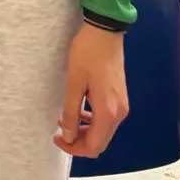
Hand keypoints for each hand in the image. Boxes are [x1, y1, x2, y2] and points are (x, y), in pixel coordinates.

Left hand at [54, 21, 127, 157]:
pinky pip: (106, 118)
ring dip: (84, 131)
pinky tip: (78, 110)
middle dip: (79, 142)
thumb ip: (71, 112)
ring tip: (65, 120)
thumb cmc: (87, 53)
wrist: (105, 31)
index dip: (74, 148)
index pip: (94, 146)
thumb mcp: (74, 82)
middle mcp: (120, 113)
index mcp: (108, 112)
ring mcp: (122, 105)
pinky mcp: (120, 97)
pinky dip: (92, 120)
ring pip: (103, 131)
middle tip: (60, 132)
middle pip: (100, 141)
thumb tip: (68, 136)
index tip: (58, 138)